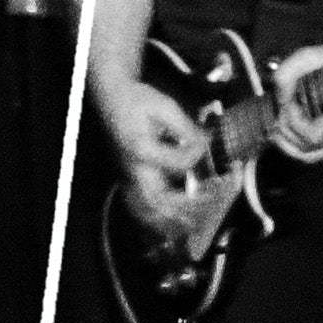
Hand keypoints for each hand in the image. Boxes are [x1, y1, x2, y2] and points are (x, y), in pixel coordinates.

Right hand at [96, 78, 215, 241]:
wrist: (112, 98)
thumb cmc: (137, 100)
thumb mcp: (165, 106)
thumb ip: (187, 128)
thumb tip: (207, 144)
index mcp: (141, 149)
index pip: (179, 163)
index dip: (197, 157)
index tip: (205, 144)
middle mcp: (133, 167)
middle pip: (158, 200)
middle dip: (186, 207)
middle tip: (211, 203)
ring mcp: (129, 175)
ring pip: (147, 208)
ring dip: (171, 219)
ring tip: (194, 224)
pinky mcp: (130, 178)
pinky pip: (140, 206)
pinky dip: (157, 219)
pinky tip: (174, 224)